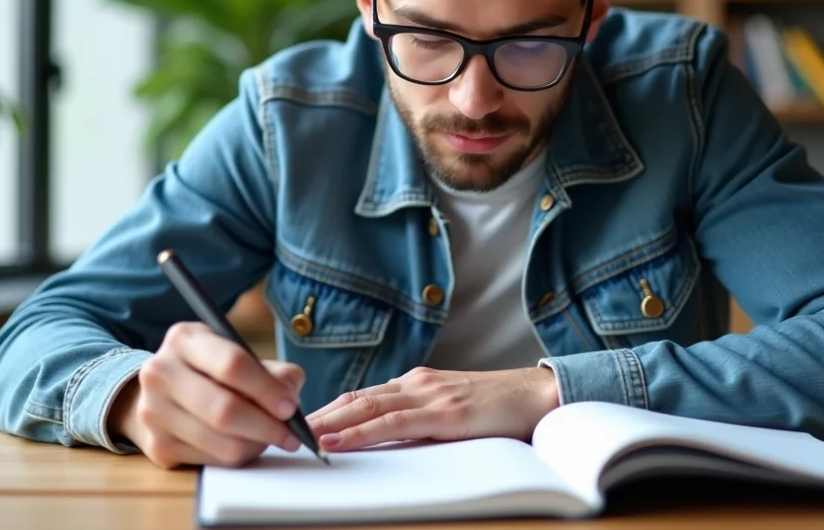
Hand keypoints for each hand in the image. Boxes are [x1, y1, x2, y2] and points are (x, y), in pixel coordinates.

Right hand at [108, 321, 305, 468]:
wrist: (161, 389)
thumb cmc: (209, 368)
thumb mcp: (236, 353)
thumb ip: (271, 370)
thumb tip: (291, 391)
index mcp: (184, 340)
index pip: (232, 364)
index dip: (266, 389)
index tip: (290, 406)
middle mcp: (161, 373)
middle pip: (224, 410)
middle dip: (267, 426)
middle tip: (292, 434)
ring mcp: (154, 412)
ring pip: (221, 442)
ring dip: (256, 445)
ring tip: (271, 438)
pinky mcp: (157, 446)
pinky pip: (211, 461)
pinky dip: (238, 456)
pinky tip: (246, 444)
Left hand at [307, 366, 559, 452]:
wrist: (538, 395)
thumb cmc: (498, 408)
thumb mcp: (452, 409)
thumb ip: (421, 416)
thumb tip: (387, 436)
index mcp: (418, 383)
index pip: (363, 395)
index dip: (330, 408)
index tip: (301, 421)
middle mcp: (418, 383)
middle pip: (356, 398)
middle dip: (320, 414)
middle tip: (285, 428)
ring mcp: (429, 395)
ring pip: (367, 408)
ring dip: (330, 423)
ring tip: (300, 436)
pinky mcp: (444, 413)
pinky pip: (393, 424)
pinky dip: (361, 432)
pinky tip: (339, 441)